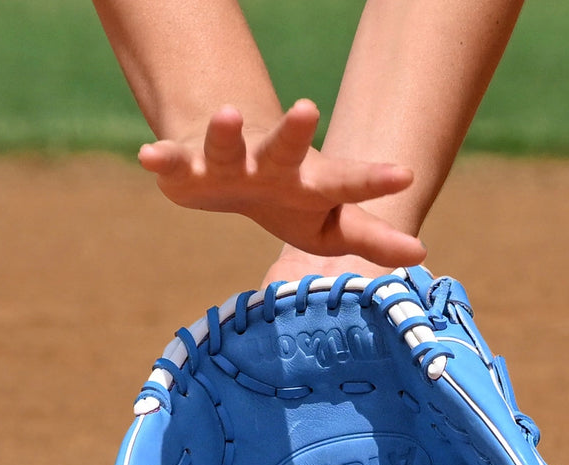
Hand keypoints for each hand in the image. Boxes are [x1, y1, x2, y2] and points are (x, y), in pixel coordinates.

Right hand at [137, 99, 426, 266]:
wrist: (232, 172)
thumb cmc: (290, 199)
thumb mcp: (330, 223)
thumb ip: (371, 237)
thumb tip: (421, 253)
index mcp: (310, 183)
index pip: (346, 182)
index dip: (372, 180)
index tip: (405, 174)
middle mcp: (273, 165)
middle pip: (287, 148)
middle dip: (295, 132)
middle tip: (308, 107)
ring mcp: (230, 162)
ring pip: (227, 143)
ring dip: (226, 131)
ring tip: (227, 113)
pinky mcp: (189, 167)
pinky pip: (175, 161)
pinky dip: (163, 158)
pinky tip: (147, 154)